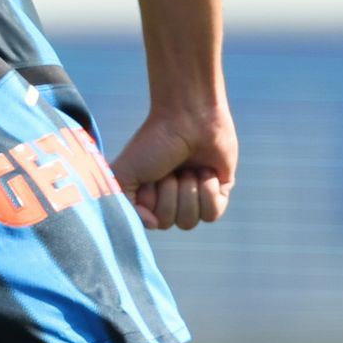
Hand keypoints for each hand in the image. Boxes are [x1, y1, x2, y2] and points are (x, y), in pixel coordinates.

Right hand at [110, 101, 237, 230]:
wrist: (188, 118)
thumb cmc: (153, 141)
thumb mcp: (125, 171)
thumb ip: (124, 204)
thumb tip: (152, 225)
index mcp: (148, 196)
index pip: (153, 223)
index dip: (152, 201)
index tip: (150, 177)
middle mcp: (170, 199)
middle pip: (173, 223)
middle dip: (172, 194)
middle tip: (171, 169)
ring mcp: (194, 197)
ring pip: (192, 220)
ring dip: (190, 190)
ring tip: (188, 168)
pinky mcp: (217, 192)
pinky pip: (213, 213)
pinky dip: (208, 191)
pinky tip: (205, 172)